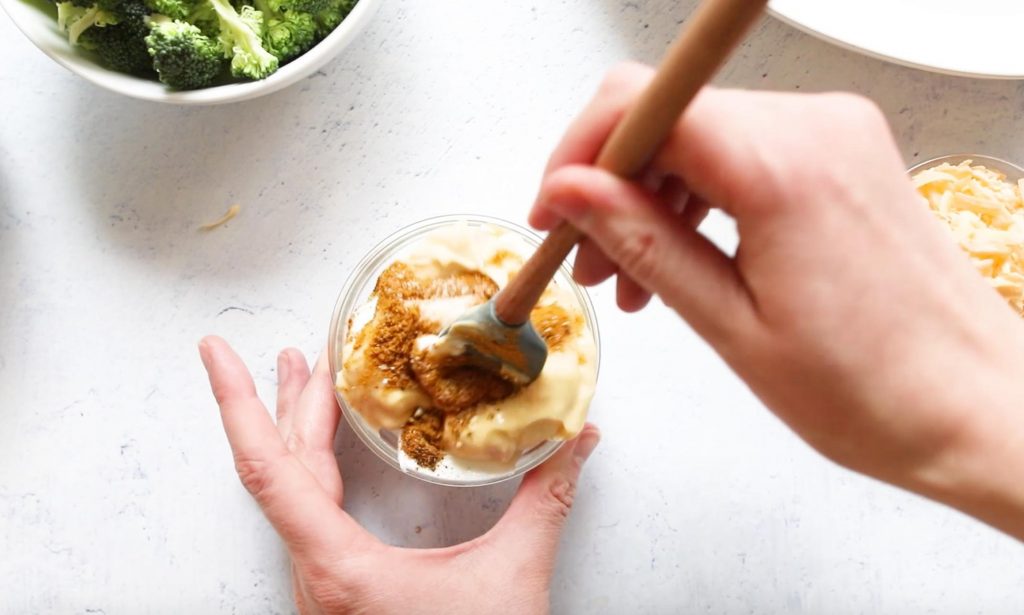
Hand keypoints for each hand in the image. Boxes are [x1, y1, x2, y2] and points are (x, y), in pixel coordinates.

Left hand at [198, 336, 599, 613]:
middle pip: (284, 471)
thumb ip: (545, 500)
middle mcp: (318, 578)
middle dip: (289, 402)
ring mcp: (323, 590)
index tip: (214, 353)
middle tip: (303, 352)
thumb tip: (578, 440)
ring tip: (309, 388)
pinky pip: (309, 521)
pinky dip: (314, 473)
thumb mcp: (513, 579)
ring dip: (297, 436)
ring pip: (292, 498)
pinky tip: (331, 459)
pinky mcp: (339, 597)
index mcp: (340, 570)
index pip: (268, 469)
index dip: (236, 402)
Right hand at [530, 64, 1023, 538]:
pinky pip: (743, 151)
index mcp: (784, 167)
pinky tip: (682, 256)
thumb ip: (643, 242)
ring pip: (701, 135)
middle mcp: (816, 129)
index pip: (642, 104)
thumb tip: (574, 190)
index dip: (579, 152)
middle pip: (669, 116)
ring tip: (632, 275)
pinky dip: (698, 197)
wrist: (976, 408)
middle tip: (587, 258)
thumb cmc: (875, 390)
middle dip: (612, 184)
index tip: (555, 208)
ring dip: (652, 196)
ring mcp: (836, 135)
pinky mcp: (844, 154)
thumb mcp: (730, 325)